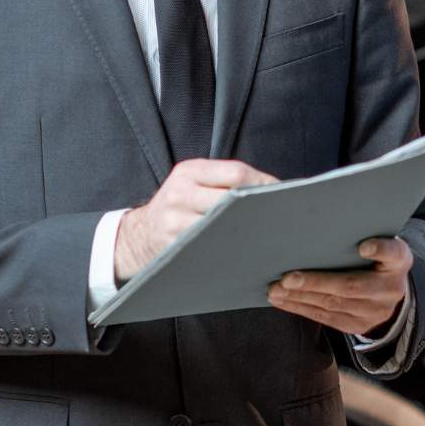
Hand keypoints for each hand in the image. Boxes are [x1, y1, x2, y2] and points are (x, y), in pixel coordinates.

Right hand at [116, 159, 275, 280]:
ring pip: (222, 227)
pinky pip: (209, 248)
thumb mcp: (193, 183)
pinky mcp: (173, 246)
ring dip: (248, 232)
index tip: (285, 195)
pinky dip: (231, 250)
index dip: (264, 184)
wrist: (139, 236)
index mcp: (189, 171)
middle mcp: (179, 193)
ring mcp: (174, 221)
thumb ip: (224, 181)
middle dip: (259, 209)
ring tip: (271, 236)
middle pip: (231, 200)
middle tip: (284, 218)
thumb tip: (274, 189)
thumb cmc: (179, 207)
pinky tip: (247, 253)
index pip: (236, 173)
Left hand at [267, 237, 412, 334]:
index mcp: (399, 260)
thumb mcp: (379, 243)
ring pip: (334, 305)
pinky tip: (283, 300)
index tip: (363, 246)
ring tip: (276, 289)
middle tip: (288, 277)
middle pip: (351, 286)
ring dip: (300, 297)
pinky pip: (326, 318)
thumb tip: (316, 225)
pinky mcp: (358, 326)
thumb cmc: (374, 257)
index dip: (380, 249)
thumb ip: (360, 234)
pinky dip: (301, 308)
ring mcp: (376, 311)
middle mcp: (391, 288)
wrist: (389, 291)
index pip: (394, 252)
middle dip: (316, 282)